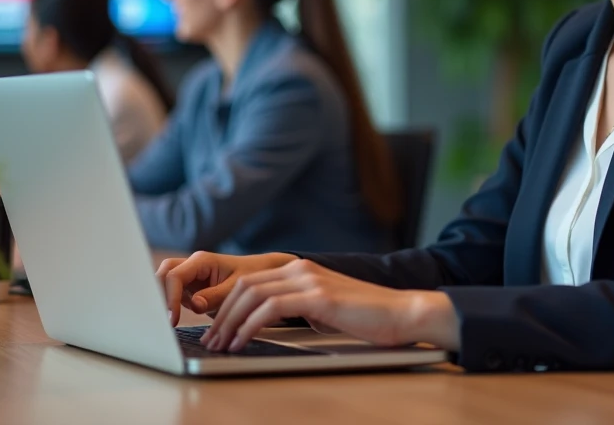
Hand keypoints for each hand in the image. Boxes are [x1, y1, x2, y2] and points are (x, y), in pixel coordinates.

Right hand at [156, 251, 295, 325]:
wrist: (261, 274)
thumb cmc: (252, 277)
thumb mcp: (237, 288)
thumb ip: (215, 295)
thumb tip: (194, 305)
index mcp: (202, 261)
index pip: (175, 276)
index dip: (169, 297)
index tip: (172, 320)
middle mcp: (192, 266)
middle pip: (163, 274)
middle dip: (157, 295)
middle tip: (160, 321)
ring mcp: (190, 277)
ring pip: (164, 283)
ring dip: (162, 301)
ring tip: (162, 323)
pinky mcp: (190, 289)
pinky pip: (173, 295)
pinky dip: (169, 306)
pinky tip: (170, 323)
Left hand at [200, 258, 459, 352]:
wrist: (402, 313)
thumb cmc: (366, 318)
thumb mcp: (323, 310)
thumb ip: (297, 309)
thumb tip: (268, 322)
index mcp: (300, 269)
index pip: (250, 281)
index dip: (226, 304)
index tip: (215, 328)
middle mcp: (300, 268)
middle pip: (244, 285)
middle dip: (222, 314)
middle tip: (211, 340)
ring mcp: (309, 279)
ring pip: (252, 294)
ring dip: (230, 321)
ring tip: (221, 344)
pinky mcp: (318, 296)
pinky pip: (271, 308)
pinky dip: (250, 325)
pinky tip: (243, 342)